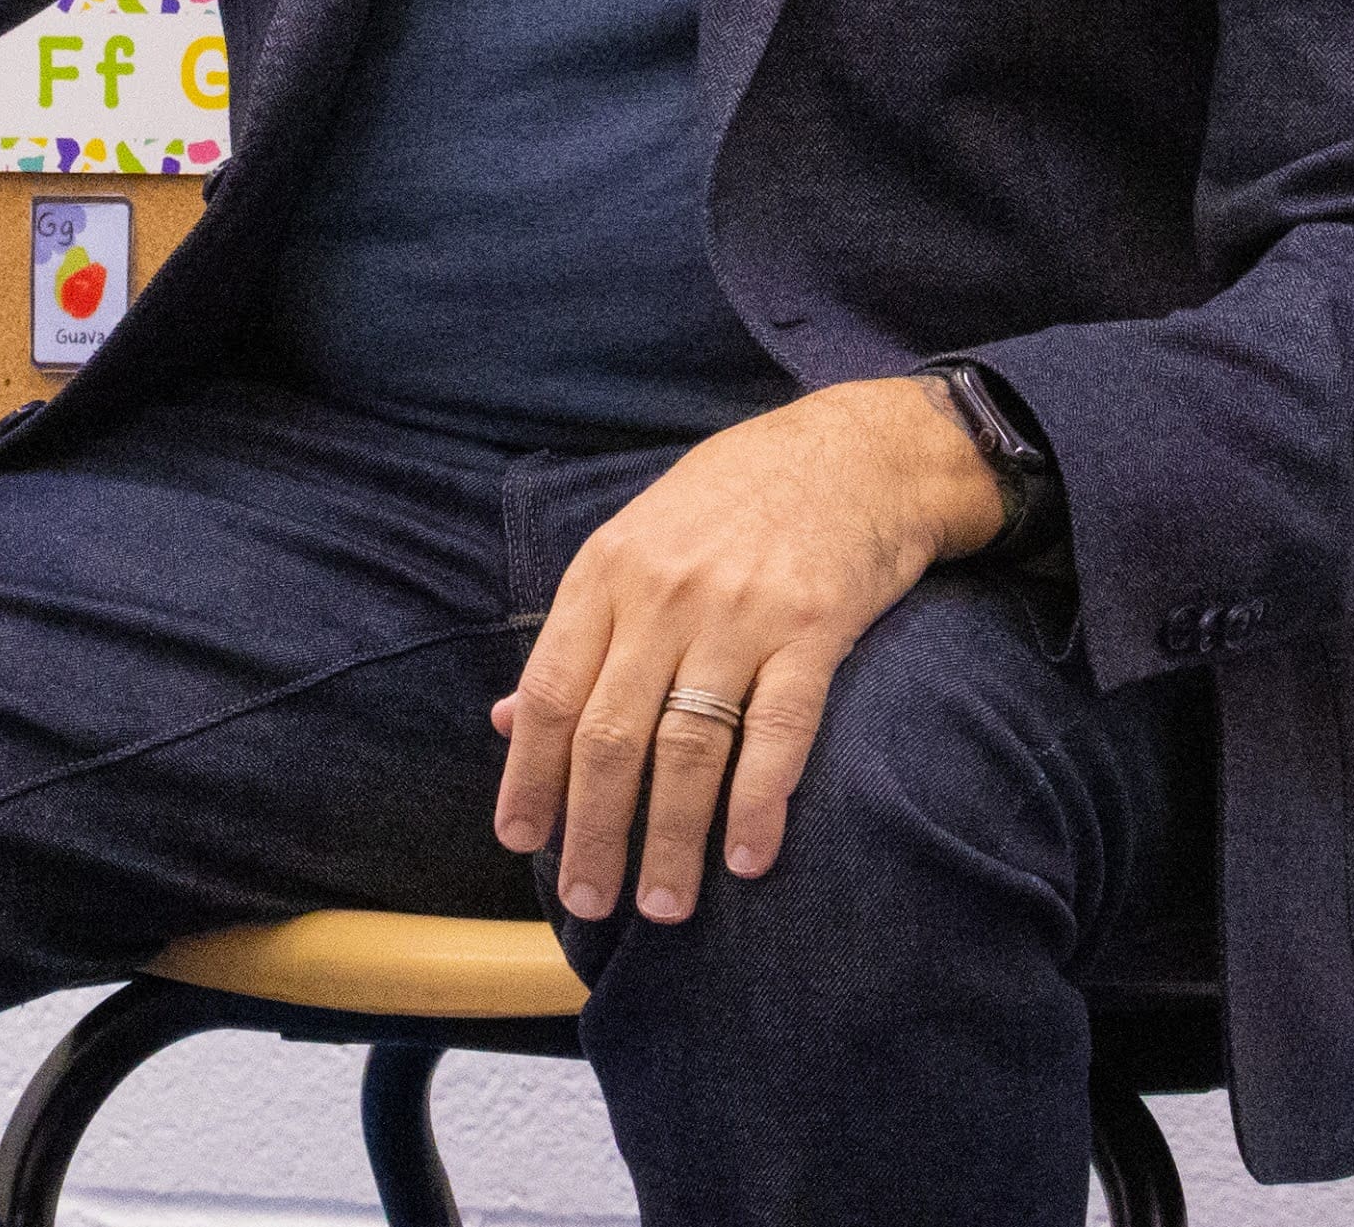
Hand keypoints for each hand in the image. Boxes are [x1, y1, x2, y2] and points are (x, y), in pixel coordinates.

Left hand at [491, 378, 1005, 924]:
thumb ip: (576, 633)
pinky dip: (758, 803)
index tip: (520, 841)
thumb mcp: (635, 541)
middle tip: (588, 901)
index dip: (528, 775)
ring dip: (671, 839)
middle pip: (611, 734)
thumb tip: (500, 720)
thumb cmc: (734, 500)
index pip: (549, 691)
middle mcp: (665, 593)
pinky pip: (778, 731)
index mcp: (607, 570)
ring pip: (688, 746)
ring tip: (663, 904)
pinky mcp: (816, 628)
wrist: (853, 450)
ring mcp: (742, 612)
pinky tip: (747, 858)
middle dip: (593, 831)